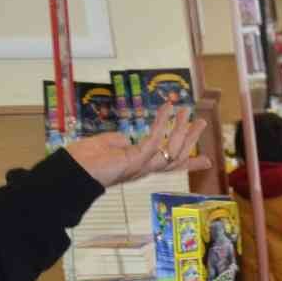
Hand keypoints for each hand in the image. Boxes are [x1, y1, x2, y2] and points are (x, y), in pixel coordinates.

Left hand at [67, 104, 210, 188]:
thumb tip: (126, 138)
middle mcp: (146, 169)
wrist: (73, 172)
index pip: (170, 164)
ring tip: (186, 111)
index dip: (191, 163)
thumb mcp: (107, 146)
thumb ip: (120, 142)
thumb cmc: (85, 159)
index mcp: (140, 167)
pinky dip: (162, 122)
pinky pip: (155, 139)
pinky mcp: (136, 160)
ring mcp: (143, 166)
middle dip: (191, 139)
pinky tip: (167, 108)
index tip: (208, 161)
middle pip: (177, 156)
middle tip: (202, 122)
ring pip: (172, 150)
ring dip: (181, 129)